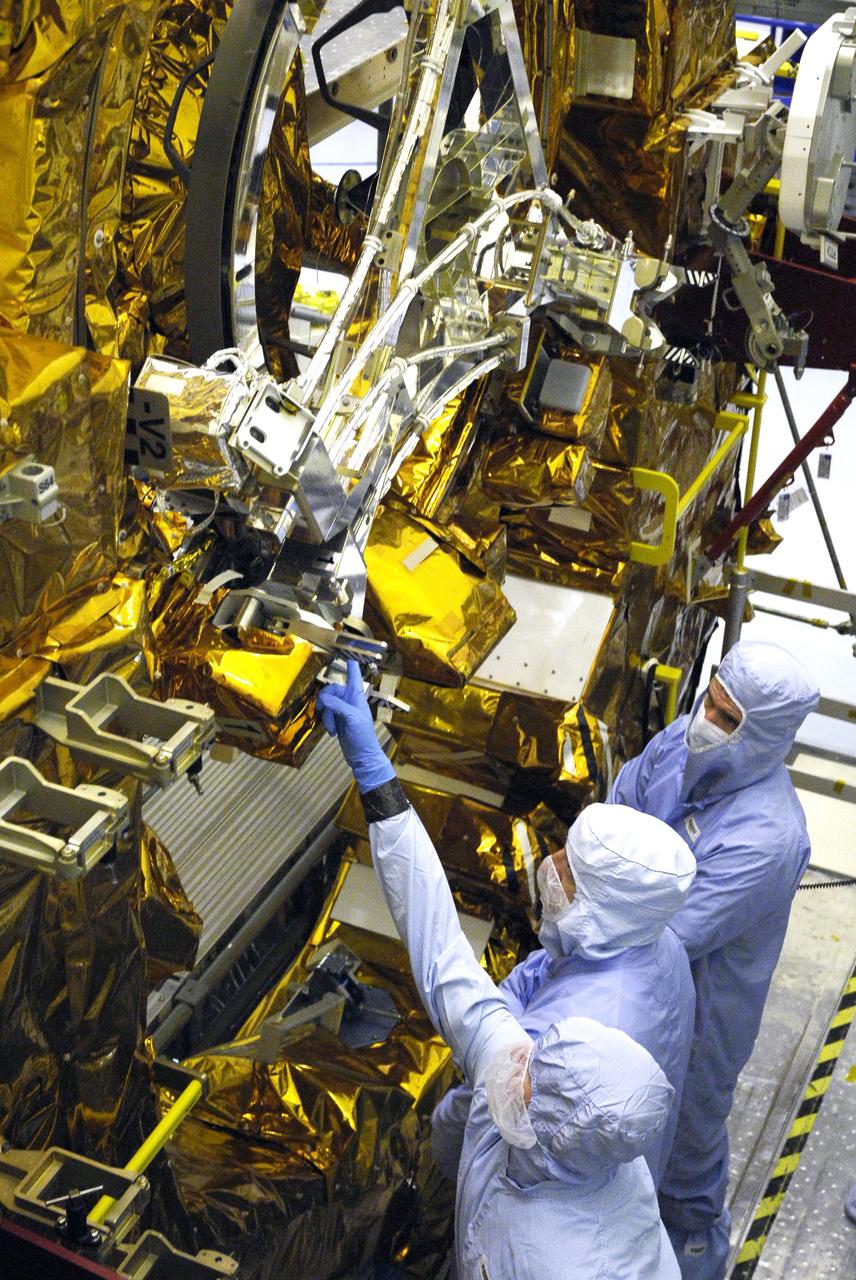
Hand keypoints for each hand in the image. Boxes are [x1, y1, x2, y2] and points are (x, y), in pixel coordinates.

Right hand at [316, 659, 395, 792]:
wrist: (361, 756)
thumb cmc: (363, 737)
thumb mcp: (352, 719)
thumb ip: (338, 706)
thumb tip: (323, 698)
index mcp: (357, 696)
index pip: (353, 674)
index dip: (350, 663)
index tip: (346, 650)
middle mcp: (349, 700)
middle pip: (331, 690)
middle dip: (326, 702)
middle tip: (325, 713)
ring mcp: (342, 710)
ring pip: (326, 704)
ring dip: (326, 716)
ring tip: (333, 728)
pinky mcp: (336, 720)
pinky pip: (325, 714)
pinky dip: (326, 722)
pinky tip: (332, 732)